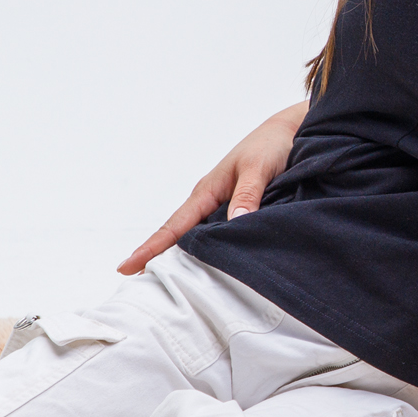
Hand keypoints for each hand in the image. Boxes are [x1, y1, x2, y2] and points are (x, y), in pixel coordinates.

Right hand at [118, 101, 306, 273]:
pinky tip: (208, 265)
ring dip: (183, 255)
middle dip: (158, 257)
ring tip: (167, 282)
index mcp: (207, 191)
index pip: (174, 226)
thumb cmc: (270, 145)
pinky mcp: (238, 209)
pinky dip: (208, 249)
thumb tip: (235, 222)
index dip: (151, 247)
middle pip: (179, 235)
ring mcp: (222, 205)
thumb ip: (247, 195)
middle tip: (139, 284)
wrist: (291, 131)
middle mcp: (210, 201)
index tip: (126, 267)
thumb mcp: (258, 169)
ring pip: (198, 236)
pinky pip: (218, 234)